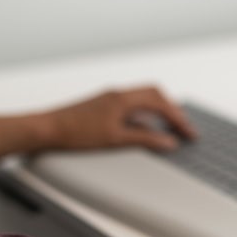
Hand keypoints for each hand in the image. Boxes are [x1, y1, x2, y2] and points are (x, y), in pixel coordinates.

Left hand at [41, 86, 196, 151]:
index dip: (178, 119)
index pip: (160, 103)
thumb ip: (145, 140)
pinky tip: (144, 128)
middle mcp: (117, 94)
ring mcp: (109, 98)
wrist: (46, 129)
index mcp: (123, 98)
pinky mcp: (102, 106)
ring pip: (142, 98)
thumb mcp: (115, 139)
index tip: (190, 134)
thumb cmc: (75, 133)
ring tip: (169, 127)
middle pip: (155, 94)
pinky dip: (144, 114)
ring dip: (159, 110)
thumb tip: (168, 142)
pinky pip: (131, 105)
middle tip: (183, 128)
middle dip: (172, 110)